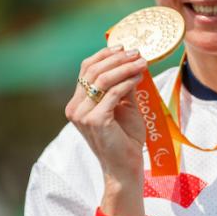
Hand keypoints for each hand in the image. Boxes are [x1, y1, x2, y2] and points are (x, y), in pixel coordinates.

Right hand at [65, 46, 149, 215]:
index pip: (85, 70)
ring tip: (142, 62)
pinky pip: (113, 93)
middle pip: (92, 71)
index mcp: (77, 104)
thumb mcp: (124, 107)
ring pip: (101, 79)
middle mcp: (74, 108)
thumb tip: (131, 61)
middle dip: (117, 58)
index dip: (104, 56)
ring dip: (124, 67)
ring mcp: (82, 115)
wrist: (124, 168)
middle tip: (138, 53)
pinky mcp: (95, 120)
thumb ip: (122, 87)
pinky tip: (140, 77)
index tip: (124, 47)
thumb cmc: (125, 140)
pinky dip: (127, 81)